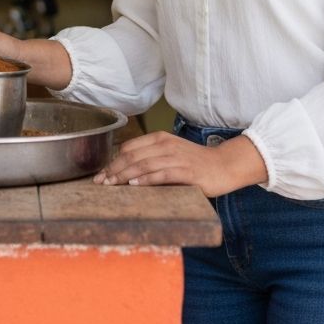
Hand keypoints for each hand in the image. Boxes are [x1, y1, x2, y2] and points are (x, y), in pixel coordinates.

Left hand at [93, 132, 267, 197]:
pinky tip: (134, 185)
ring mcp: (176, 158)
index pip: (129, 148)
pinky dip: (145, 180)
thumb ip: (151, 157)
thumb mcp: (171, 153)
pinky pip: (161, 174)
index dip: (112, 161)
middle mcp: (166, 145)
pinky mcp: (186, 172)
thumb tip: (125, 170)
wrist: (224, 166)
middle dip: (113, 169)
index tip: (101, 174)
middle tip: (100, 182)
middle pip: (132, 156)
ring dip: (124, 176)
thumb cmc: (195, 163)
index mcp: (160, 139)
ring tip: (111, 185)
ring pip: (143, 165)